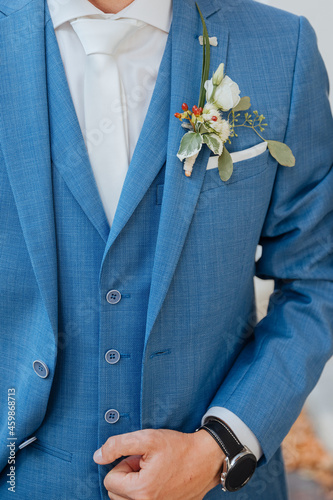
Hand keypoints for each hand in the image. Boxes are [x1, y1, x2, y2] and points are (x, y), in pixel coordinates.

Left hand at [93, 428, 224, 499]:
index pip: (110, 480)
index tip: (140, 458)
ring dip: (136, 485)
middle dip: (128, 476)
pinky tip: (161, 481)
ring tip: (154, 471)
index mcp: (140, 491)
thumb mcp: (147, 438)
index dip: (123, 464)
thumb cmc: (179, 447)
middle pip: (116, 493)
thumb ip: (118, 445)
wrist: (207, 458)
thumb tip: (98, 456)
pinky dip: (147, 492)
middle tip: (147, 464)